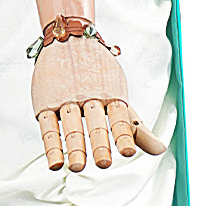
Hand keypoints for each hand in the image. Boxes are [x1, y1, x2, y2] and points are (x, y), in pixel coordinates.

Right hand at [30, 35, 166, 171]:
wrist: (69, 38)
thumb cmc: (98, 74)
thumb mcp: (120, 96)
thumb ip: (136, 128)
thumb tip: (160, 150)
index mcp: (111, 94)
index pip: (119, 118)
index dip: (124, 135)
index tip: (128, 152)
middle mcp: (89, 96)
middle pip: (95, 123)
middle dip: (99, 143)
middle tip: (104, 163)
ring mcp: (65, 99)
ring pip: (71, 124)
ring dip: (74, 146)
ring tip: (77, 167)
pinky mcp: (45, 103)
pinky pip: (48, 126)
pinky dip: (51, 145)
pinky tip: (56, 162)